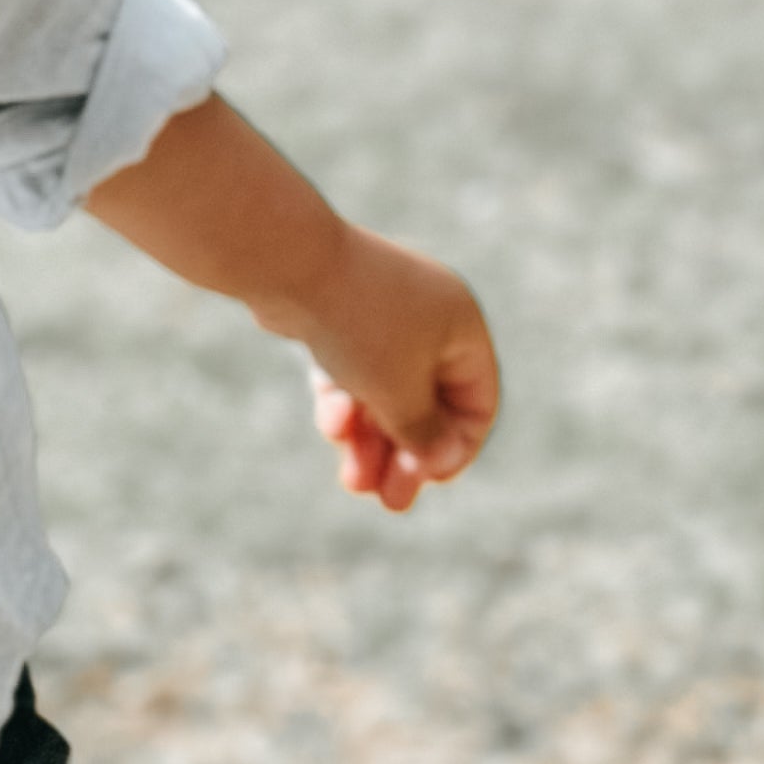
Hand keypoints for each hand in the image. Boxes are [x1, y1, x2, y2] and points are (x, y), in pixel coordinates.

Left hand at [281, 229, 499, 512]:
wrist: (286, 261)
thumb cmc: (357, 325)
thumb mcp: (399, 393)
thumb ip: (422, 433)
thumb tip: (436, 458)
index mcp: (460, 323)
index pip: (477, 401)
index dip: (456, 447)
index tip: (428, 480)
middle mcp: (426, 314)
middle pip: (426, 403)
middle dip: (406, 455)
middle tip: (390, 502)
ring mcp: (379, 313)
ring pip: (383, 393)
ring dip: (371, 440)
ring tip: (352, 482)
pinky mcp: (337, 316)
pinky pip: (350, 374)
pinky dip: (343, 403)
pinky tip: (331, 425)